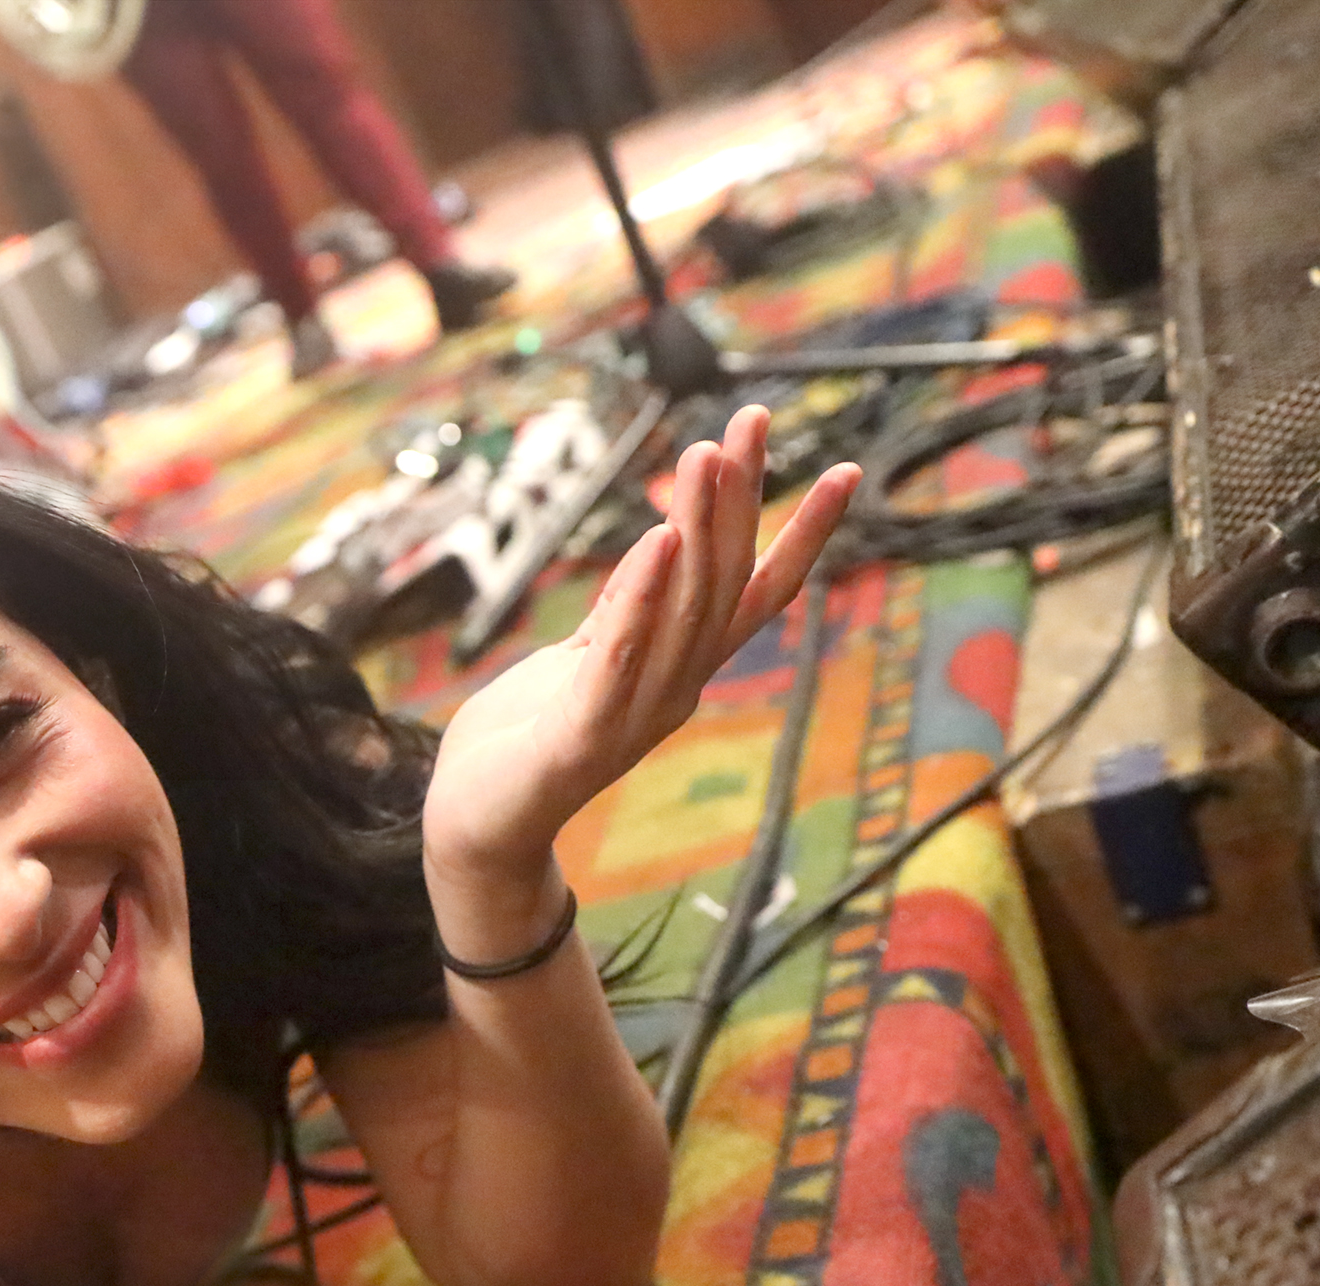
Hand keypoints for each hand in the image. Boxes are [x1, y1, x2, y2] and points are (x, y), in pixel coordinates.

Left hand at [422, 407, 858, 883]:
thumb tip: (661, 548)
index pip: (756, 594)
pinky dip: (639, 598)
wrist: (473, 831)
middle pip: (722, 583)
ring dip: (697, 528)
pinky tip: (655, 540)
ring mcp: (633, 716)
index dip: (802, 535)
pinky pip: (618, 656)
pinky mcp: (581, 737)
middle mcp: (673, 690)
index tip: (846, 469)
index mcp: (678, 670)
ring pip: (681, 611)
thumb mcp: (578, 662)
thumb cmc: (522, 742)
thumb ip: (623, 615)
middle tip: (750, 420)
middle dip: (740, 499)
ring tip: (703, 456)